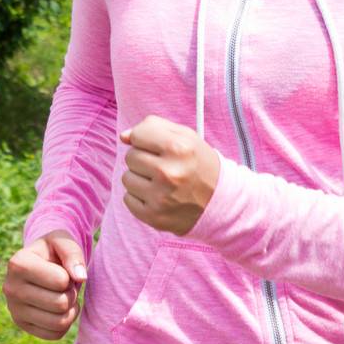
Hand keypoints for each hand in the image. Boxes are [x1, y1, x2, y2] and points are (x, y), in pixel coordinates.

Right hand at [4, 229, 85, 339]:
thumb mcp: (64, 241)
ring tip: (65, 295)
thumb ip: (73, 254)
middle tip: (67, 284)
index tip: (64, 269)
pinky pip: (55, 334)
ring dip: (72, 309)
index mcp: (18, 264)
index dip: (71, 275)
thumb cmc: (54, 250)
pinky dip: (66, 322)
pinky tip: (61, 309)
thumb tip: (81, 278)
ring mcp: (14, 310)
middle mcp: (10, 289)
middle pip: (61, 304)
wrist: (40, 261)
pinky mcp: (21, 325)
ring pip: (59, 322)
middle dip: (72, 293)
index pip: (61, 281)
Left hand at [120, 114, 220, 235]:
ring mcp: (160, 197)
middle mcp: (168, 173)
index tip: (157, 146)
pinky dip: (139, 197)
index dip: (146, 139)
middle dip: (143, 159)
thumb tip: (123, 137)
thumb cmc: (199, 164)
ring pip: (126, 178)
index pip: (138, 135)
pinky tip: (157, 195)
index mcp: (179, 148)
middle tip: (163, 165)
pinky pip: (128, 199)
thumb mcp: (186, 137)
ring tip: (160, 181)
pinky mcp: (153, 216)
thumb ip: (154, 127)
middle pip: (130, 157)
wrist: (219, 201)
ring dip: (140, 178)